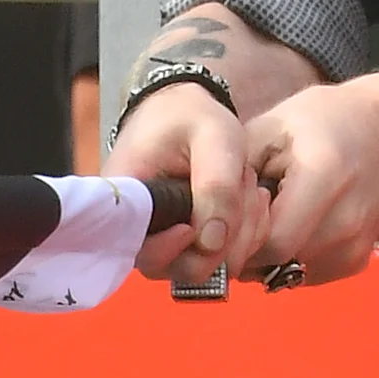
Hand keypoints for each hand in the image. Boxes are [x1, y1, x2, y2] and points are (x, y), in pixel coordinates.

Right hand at [103, 81, 268, 289]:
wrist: (184, 111)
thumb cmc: (192, 118)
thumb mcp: (214, 138)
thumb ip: (216, 187)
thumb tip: (212, 244)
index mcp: (128, 196)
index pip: (139, 249)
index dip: (174, 249)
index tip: (202, 223)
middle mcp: (134, 226)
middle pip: (174, 267)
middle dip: (222, 242)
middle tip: (248, 194)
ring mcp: (158, 238)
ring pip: (199, 266)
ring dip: (237, 239)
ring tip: (250, 191)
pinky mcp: (180, 242)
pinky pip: (210, 259)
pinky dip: (239, 241)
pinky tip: (250, 207)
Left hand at [234, 73, 378, 287]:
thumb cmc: (319, 121)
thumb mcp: (267, 128)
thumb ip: (235, 176)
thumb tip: (207, 225)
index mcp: (324, 178)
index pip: (272, 241)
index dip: (238, 237)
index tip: (222, 218)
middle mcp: (348, 220)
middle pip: (279, 261)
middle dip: (246, 248)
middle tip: (233, 221)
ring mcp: (358, 246)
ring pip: (290, 272)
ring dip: (265, 256)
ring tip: (263, 218)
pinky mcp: (359, 260)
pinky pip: (307, 274)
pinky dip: (287, 259)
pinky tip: (287, 226)